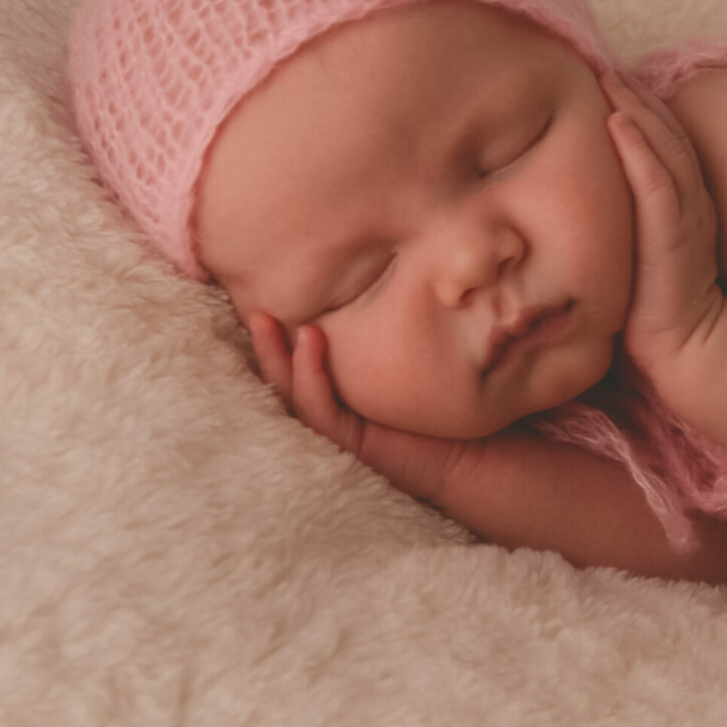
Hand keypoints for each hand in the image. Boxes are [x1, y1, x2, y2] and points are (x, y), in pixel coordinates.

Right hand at [247, 312, 484, 505]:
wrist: (474, 457)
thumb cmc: (448, 405)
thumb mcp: (413, 356)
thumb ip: (391, 328)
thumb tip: (386, 269)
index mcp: (339, 391)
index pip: (297, 360)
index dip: (277, 334)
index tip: (266, 294)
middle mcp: (332, 410)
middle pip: (284, 376)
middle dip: (265, 343)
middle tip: (252, 308)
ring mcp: (338, 429)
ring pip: (292, 392)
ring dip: (277, 356)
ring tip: (268, 321)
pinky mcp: (350, 444)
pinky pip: (320, 409)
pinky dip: (310, 376)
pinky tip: (311, 343)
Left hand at [600, 69, 724, 375]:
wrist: (694, 357)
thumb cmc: (664, 314)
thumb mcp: (642, 258)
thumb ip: (626, 227)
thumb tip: (570, 206)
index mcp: (683, 210)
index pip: (663, 149)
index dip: (641, 112)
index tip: (609, 81)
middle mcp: (689, 208)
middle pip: (665, 140)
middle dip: (637, 99)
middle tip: (604, 64)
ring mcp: (686, 222)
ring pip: (663, 155)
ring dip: (638, 112)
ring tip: (609, 78)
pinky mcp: (675, 241)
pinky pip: (657, 189)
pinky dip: (641, 154)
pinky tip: (619, 123)